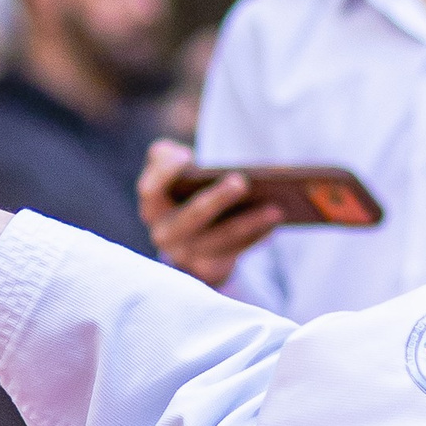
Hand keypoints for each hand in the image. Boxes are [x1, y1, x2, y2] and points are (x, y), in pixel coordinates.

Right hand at [138, 137, 282, 286]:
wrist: (189, 240)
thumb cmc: (183, 194)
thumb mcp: (170, 172)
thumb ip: (166, 157)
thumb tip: (185, 159)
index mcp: (153, 204)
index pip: (150, 189)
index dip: (165, 173)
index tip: (188, 157)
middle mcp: (164, 233)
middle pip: (191, 218)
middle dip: (216, 200)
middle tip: (241, 181)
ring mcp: (186, 254)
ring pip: (219, 240)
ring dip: (248, 224)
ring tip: (275, 208)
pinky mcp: (208, 268)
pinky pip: (235, 253)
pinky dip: (256, 236)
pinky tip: (275, 221)